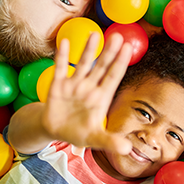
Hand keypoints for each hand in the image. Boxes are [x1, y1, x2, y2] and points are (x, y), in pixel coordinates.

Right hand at [42, 31, 132, 154]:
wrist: (55, 130)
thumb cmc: (79, 132)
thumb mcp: (95, 138)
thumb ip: (109, 141)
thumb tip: (126, 149)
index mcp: (101, 98)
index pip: (113, 77)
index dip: (120, 63)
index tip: (129, 48)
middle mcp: (89, 87)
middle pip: (101, 67)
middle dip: (109, 52)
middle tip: (119, 36)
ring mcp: (74, 85)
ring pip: (83, 64)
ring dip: (88, 50)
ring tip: (95, 34)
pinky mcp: (57, 85)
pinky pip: (60, 68)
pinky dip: (62, 57)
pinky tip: (64, 42)